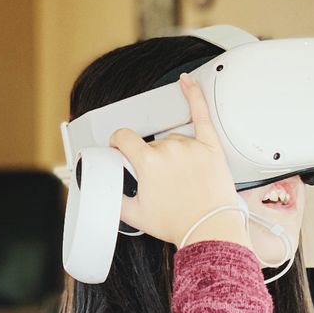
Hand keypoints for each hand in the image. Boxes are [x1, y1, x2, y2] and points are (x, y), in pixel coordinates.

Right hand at [109, 73, 246, 246]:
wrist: (210, 229)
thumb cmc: (178, 224)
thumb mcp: (135, 215)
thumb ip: (114, 197)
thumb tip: (103, 189)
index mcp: (148, 161)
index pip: (124, 137)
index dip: (119, 144)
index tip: (121, 150)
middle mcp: (169, 148)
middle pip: (151, 144)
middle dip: (150, 160)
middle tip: (161, 184)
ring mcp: (191, 146)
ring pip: (173, 141)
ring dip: (171, 154)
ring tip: (181, 180)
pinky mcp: (210, 147)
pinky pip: (201, 114)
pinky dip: (194, 95)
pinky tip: (186, 82)